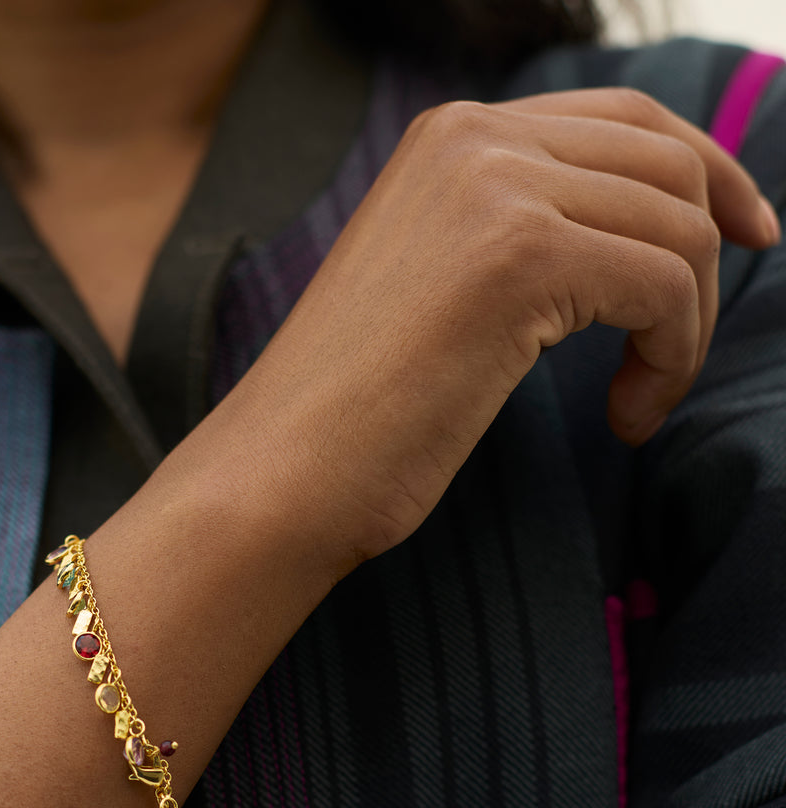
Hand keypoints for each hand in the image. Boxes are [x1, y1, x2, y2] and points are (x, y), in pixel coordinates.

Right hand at [203, 87, 778, 570]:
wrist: (279, 476)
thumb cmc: (354, 418)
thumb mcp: (443, 291)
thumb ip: (525, 234)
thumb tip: (649, 232)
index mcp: (454, 138)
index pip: (628, 121)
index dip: (709, 177)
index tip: (745, 242)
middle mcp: (476, 138)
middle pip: (671, 163)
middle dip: (706, 265)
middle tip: (674, 361)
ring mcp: (495, 189)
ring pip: (681, 226)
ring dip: (685, 330)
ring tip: (637, 404)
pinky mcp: (518, 256)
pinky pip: (665, 284)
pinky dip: (670, 359)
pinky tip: (624, 418)